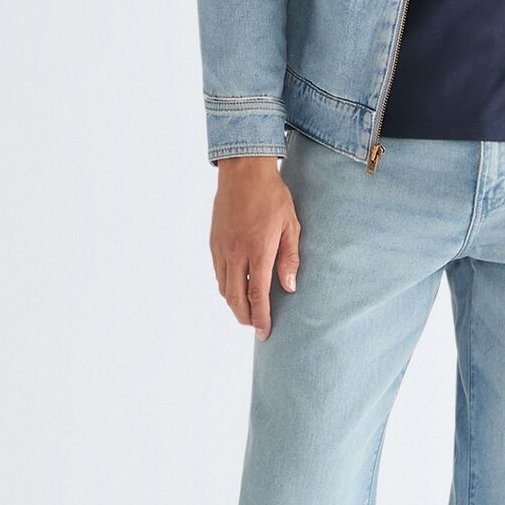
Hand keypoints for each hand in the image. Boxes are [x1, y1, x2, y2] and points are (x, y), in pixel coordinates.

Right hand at [209, 156, 299, 338]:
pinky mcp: (214, 243)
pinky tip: (235, 288)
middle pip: (235, 298)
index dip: (260, 317)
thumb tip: (289, 287)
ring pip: (223, 287)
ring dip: (234, 304)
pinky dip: (226, 286)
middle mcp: (236, 253)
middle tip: (255, 326)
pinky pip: (218, 272)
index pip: (257, 295)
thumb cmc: (272, 197)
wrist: (243, 173)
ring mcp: (222, 248)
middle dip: (245, 317)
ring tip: (246, 311)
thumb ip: (290, 258)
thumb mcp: (290, 225)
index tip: (264, 332)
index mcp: (258, 250)